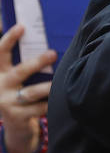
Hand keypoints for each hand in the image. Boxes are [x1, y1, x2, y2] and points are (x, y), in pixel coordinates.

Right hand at [0, 25, 55, 152]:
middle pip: (19, 71)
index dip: (9, 38)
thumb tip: (43, 41)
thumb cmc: (20, 94)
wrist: (15, 126)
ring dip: (47, 87)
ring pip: (30, 92)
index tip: (22, 26)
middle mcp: (0, 86)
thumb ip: (22, 63)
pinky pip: (38, 109)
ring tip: (59, 82)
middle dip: (37, 62)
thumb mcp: (15, 79)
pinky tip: (60, 100)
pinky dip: (50, 104)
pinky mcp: (18, 117)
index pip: (0, 52)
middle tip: (53, 54)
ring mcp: (8, 103)